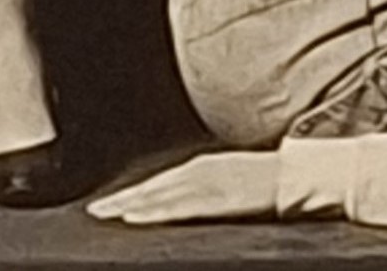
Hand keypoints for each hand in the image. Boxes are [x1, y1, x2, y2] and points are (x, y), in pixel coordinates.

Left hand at [87, 150, 283, 224]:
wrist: (292, 177)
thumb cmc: (263, 183)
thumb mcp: (228, 180)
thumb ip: (205, 189)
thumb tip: (182, 201)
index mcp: (200, 169)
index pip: (157, 185)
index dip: (130, 195)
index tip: (106, 205)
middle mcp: (198, 173)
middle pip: (152, 189)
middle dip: (122, 201)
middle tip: (95, 211)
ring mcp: (207, 185)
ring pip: (160, 197)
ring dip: (132, 206)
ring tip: (108, 214)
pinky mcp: (217, 199)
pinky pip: (180, 208)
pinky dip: (156, 211)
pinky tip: (137, 217)